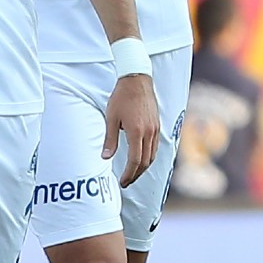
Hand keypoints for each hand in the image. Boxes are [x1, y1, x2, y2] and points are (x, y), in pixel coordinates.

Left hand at [104, 73, 160, 187]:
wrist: (137, 80)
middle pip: (146, 161)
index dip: (129, 174)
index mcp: (136, 131)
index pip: (135, 160)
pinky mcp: (157, 124)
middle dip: (136, 174)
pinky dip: (148, 156)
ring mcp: (155, 128)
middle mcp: (149, 132)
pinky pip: (155, 146)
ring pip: (152, 155)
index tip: (122, 181)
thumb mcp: (111, 118)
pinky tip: (141, 158)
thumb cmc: (121, 97)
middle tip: (126, 182)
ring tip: (133, 173)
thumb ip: (110, 139)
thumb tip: (105, 157)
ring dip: (143, 167)